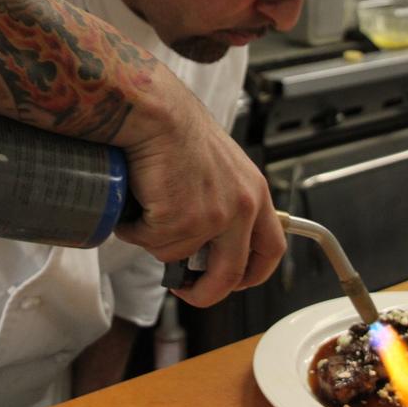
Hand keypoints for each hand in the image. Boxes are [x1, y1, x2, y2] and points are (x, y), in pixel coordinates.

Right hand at [114, 85, 285, 307]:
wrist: (158, 114)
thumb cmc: (179, 130)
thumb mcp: (222, 168)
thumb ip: (224, 201)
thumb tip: (206, 241)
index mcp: (255, 194)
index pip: (271, 249)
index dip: (253, 275)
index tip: (234, 282)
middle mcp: (241, 208)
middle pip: (231, 275)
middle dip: (204, 292)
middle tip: (185, 288)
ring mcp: (213, 217)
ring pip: (177, 254)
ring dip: (155, 240)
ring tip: (146, 207)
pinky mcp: (181, 220)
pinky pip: (151, 242)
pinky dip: (136, 229)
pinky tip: (136, 201)